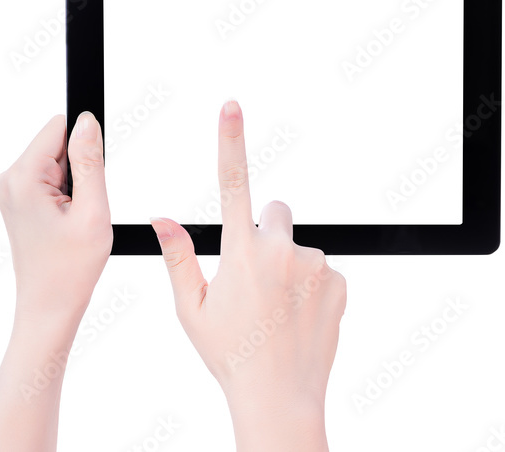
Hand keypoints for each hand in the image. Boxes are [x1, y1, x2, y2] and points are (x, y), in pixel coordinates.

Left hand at [0, 112, 112, 451]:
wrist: (49, 306)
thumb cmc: (70, 269)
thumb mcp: (92, 211)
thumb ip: (90, 161)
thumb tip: (87, 121)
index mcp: (23, 177)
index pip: (59, 127)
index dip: (86, 145)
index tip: (91, 177)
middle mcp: (8, 179)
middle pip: (57, 143)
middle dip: (79, 168)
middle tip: (81, 208)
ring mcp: (10, 189)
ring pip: (56, 161)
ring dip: (73, 184)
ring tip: (73, 219)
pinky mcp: (17, 199)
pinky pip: (50, 177)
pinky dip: (65, 194)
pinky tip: (65, 222)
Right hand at [151, 100, 346, 451]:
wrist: (279, 398)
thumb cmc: (230, 356)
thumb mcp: (193, 311)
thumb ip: (179, 259)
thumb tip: (162, 220)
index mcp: (242, 254)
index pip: (233, 184)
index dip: (230, 141)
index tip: (231, 106)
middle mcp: (284, 251)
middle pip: (275, 213)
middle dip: (266, 232)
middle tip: (255, 277)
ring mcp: (317, 265)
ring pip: (299, 246)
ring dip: (289, 265)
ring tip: (278, 309)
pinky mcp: (341, 280)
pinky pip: (323, 268)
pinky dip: (312, 285)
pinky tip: (299, 316)